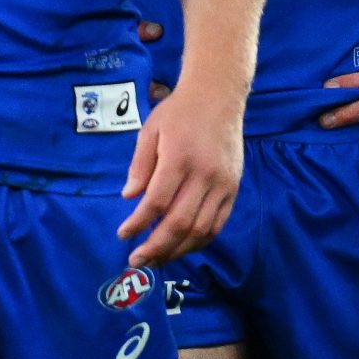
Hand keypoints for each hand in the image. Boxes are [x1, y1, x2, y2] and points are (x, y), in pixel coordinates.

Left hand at [118, 74, 242, 265]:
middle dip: (157, 246)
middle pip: (181, 222)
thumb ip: (139, 165)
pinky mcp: (234, 190)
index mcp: (179, 159)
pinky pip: (218, 224)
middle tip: (137, 261)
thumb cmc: (177, 113)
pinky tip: (182, 247)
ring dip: (178, 250)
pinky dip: (200, 241)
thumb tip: (129, 198)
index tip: (123, 236)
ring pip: (202, 229)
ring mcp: (223, 185)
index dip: (139, 224)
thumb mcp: (150, 131)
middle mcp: (205, 175)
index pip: (157, 201)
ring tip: (157, 260)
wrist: (218, 98)